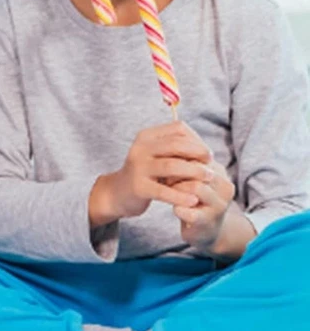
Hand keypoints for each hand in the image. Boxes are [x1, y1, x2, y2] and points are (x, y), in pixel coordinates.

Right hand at [90, 122, 211, 226]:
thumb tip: (205, 149)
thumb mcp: (157, 155)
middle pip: (175, 145)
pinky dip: (181, 196)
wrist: (119, 192)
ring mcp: (138, 168)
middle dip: (198, 153)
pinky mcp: (138, 187)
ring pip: (171, 166)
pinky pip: (163, 191)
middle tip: (212, 162)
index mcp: (146, 136)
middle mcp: (140, 149)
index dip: (196, 139)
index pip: (177, 129)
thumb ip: (176, 148)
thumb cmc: (146, 172)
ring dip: (194, 172)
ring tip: (209, 178)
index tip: (207, 152)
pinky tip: (193, 200)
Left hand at [170, 161, 237, 252]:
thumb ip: (184, 163)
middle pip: (197, 169)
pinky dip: (178, 208)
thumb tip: (166, 148)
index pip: (198, 155)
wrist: (206, 229)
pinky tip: (175, 209)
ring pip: (195, 187)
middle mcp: (224, 187)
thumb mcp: (191, 177)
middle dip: (176, 172)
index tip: (166, 163)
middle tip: (165, 179)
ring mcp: (219, 205)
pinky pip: (190, 211)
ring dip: (176, 189)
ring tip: (169, 192)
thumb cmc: (193, 197)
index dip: (179, 158)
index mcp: (220, 172)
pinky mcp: (208, 221)